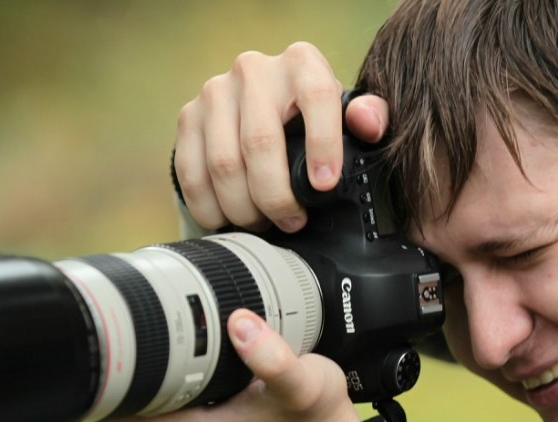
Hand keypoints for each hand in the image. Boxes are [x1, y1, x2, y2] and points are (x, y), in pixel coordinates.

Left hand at [84, 309, 359, 421]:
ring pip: (120, 385)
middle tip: (108, 299)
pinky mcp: (183, 410)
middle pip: (100, 391)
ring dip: (116, 350)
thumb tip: (240, 323)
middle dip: (98, 348)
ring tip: (124, 303)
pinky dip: (140, 355)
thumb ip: (273, 359)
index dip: (89, 363)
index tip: (92, 321)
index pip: (97, 405)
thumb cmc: (311, 418)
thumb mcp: (301, 385)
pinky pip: (142, 381)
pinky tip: (152, 323)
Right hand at [174, 42, 389, 232]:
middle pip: (259, 143)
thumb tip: (368, 124)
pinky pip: (191, 172)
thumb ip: (369, 118)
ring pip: (223, 164)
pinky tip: (228, 219)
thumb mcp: (347, 115)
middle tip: (292, 222)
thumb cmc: (314, 117)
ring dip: (244, 208)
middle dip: (277, 196)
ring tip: (263, 222)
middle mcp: (254, 70)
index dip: (322, 146)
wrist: (266, 106)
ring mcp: (215, 92)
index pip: (315, 98)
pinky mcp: (188, 116)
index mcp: (302, 63)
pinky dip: (209, 207)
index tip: (324, 185)